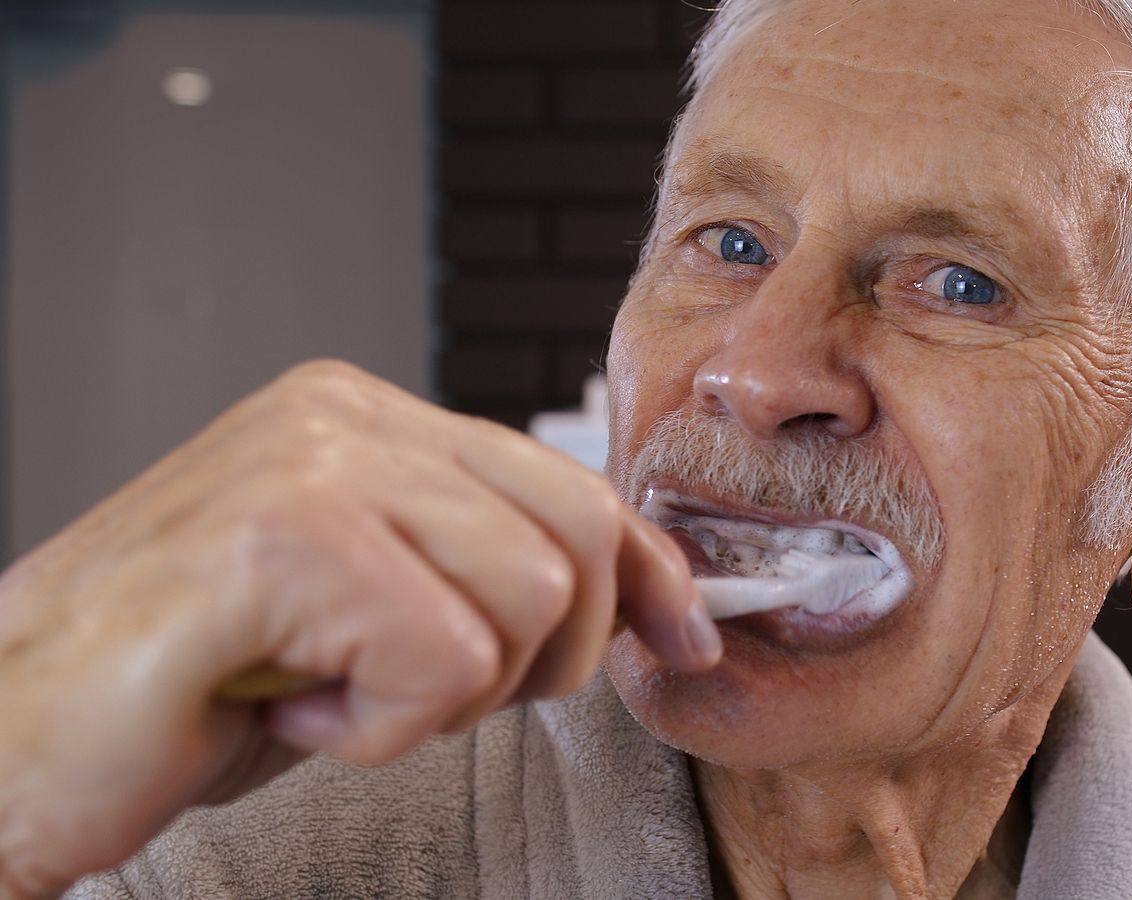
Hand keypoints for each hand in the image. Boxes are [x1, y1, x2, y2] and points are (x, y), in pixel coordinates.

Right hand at [0, 360, 719, 898]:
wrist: (14, 739)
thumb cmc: (195, 680)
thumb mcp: (374, 612)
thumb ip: (483, 570)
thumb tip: (638, 595)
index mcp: (369, 415)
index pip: (574, 485)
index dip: (650, 574)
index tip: (685, 637)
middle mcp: (343, 416)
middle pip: (576, 539)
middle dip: (540, 658)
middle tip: (421, 694)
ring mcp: (309, 466)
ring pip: (526, 600)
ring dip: (442, 697)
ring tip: (334, 694)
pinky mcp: (278, 541)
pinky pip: (442, 661)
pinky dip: (382, 727)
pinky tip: (292, 710)